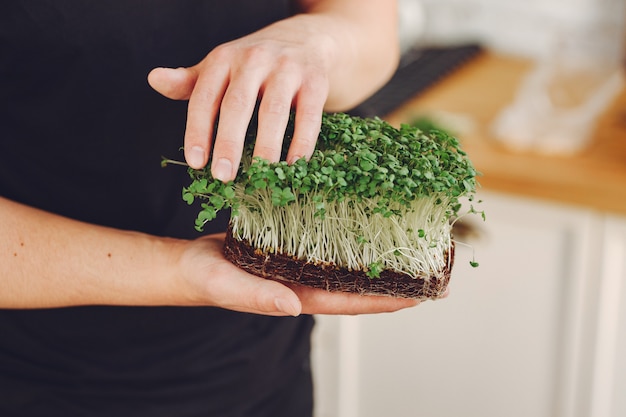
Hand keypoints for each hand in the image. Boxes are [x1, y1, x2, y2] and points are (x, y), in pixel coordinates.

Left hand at [148, 14, 335, 181]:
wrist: (307, 38)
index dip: (198, 131)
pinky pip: (308, 115)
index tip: (196, 163)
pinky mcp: (315, 80)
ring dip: (266, 147)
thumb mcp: (220, 67)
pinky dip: (302, 142)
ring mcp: (287, 69)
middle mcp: (254, 59)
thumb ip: (189, 81)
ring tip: (259, 176)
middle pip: (237, 105)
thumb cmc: (255, 63)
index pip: (205, 97)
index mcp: (223, 59)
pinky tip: (294, 165)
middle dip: (229, 142)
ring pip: (273, 111)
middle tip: (223, 176)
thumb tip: (154, 79)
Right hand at [178, 233, 419, 315]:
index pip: (352, 302)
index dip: (388, 300)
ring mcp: (302, 264)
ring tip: (408, 239)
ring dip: (376, 254)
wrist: (189, 262)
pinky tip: (364, 219)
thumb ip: (258, 297)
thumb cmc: (205, 279)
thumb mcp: (228, 286)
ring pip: (348, 262)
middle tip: (430, 264)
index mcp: (298, 295)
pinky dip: (350, 234)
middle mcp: (307, 281)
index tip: (422, 295)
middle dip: (394, 278)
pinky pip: (329, 242)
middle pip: (359, 283)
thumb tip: (293, 305)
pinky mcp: (293, 245)